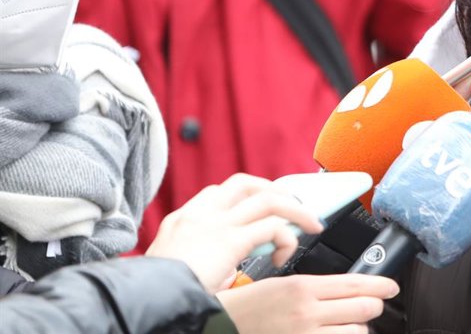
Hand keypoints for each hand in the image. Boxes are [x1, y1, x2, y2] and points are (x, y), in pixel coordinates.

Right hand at [145, 173, 323, 291]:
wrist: (143, 303)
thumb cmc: (157, 296)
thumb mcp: (178, 272)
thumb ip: (204, 262)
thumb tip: (227, 268)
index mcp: (182, 221)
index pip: (220, 192)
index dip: (248, 196)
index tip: (264, 210)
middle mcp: (198, 215)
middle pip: (245, 183)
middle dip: (275, 192)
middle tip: (293, 209)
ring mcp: (214, 224)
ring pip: (268, 199)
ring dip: (296, 209)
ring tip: (311, 224)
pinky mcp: (229, 241)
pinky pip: (272, 228)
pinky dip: (287, 238)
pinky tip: (284, 255)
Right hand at [217, 273, 399, 333]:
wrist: (220, 327)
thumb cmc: (248, 307)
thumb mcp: (283, 285)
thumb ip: (316, 288)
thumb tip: (349, 290)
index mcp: (303, 288)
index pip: (356, 285)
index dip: (381, 286)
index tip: (392, 287)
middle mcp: (307, 313)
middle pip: (364, 309)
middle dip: (373, 307)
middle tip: (372, 306)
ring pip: (356, 333)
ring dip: (358, 329)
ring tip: (350, 325)